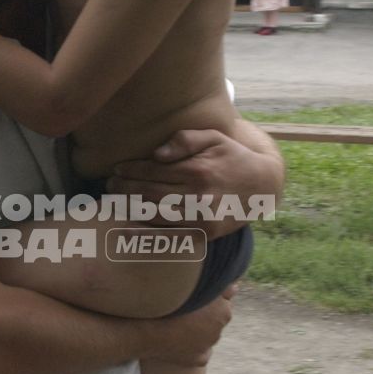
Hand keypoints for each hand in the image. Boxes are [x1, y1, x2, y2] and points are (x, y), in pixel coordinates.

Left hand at [110, 127, 274, 238]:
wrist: (263, 185)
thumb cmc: (232, 157)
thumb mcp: (213, 138)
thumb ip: (184, 140)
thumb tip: (156, 154)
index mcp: (197, 169)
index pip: (154, 170)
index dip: (131, 169)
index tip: (117, 168)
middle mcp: (198, 194)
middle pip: (150, 192)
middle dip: (125, 188)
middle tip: (109, 185)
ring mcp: (201, 216)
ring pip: (155, 213)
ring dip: (130, 208)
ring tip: (113, 201)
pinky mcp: (205, 232)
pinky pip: (170, 235)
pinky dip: (146, 234)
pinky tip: (126, 229)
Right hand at [148, 285, 235, 367]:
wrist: (146, 330)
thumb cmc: (166, 302)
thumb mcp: (192, 287)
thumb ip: (218, 287)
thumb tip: (234, 288)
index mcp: (223, 311)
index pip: (222, 302)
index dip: (207, 298)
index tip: (191, 297)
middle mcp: (219, 330)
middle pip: (215, 320)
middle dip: (205, 315)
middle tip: (184, 311)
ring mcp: (208, 347)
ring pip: (207, 336)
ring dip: (198, 330)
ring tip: (177, 324)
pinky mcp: (199, 360)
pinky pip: (201, 353)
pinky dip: (194, 348)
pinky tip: (180, 341)